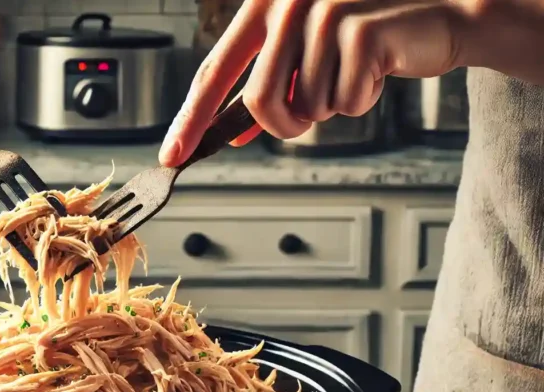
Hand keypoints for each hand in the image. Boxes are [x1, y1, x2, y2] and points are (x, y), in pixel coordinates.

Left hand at [159, 0, 471, 166]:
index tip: (171, 155)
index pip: (215, 70)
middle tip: (307, 118)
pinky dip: (363, 100)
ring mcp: (323, 11)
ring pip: (305, 106)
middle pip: (259, 101)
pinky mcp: (360, 30)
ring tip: (355, 74)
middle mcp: (286, 2)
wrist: (442, 14)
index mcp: (263, 4)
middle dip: (286, 126)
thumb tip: (230, 133)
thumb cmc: (370, 37)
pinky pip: (345, 102)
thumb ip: (268, 85)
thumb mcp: (307, 56)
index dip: (192, 119)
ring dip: (333, 106)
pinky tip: (379, 70)